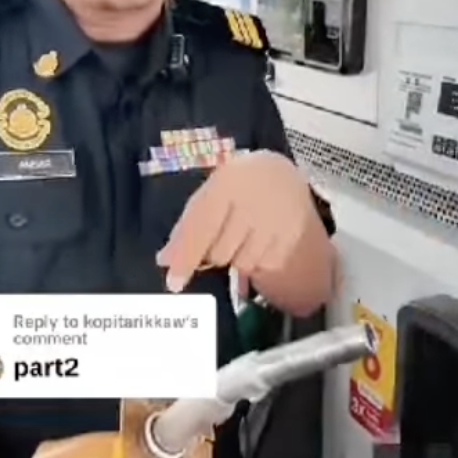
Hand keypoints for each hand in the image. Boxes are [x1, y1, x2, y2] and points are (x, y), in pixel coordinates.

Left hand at [157, 151, 313, 290]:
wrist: (281, 173)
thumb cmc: (236, 184)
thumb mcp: (208, 194)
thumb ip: (186, 227)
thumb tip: (164, 260)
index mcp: (227, 184)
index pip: (201, 229)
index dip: (185, 258)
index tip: (174, 283)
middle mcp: (254, 202)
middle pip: (220, 253)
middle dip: (212, 254)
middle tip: (219, 236)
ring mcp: (277, 221)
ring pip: (243, 264)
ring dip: (235, 257)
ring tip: (240, 234)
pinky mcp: (292, 237)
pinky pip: (265, 266)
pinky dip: (256, 260)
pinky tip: (258, 239)